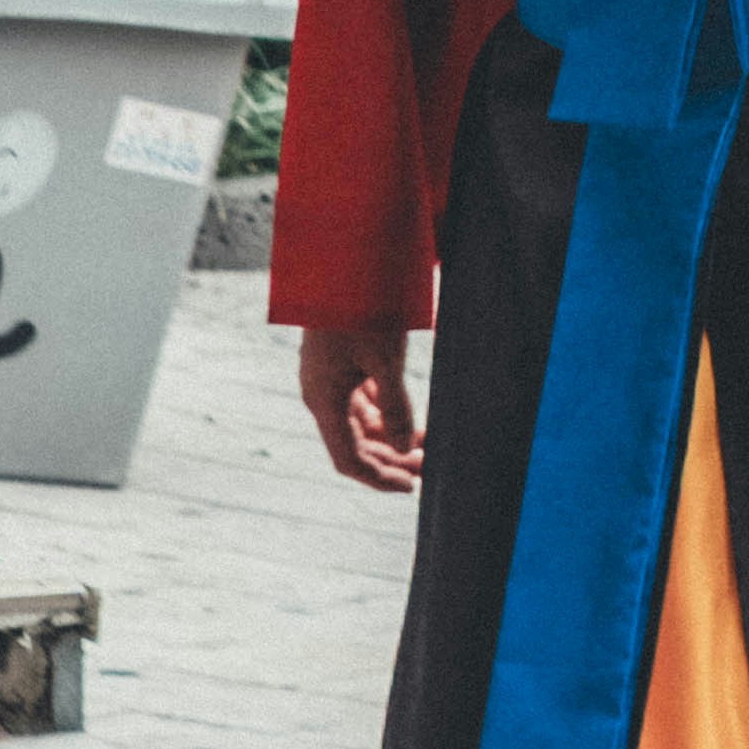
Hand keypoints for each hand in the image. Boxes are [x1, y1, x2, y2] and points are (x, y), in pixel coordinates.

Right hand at [298, 319, 423, 493]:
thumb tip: (407, 447)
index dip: (379, 479)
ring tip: (426, 446)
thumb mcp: (385, 358)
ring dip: (390, 438)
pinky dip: (384, 415)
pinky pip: (360, 403)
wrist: (342, 262)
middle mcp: (320, 395)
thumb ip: (396, 406)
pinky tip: (409, 418)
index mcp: (324, 400)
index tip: (412, 486)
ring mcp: (327, 380)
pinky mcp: (338, 365)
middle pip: (354, 445)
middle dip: (390, 460)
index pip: (348, 460)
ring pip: (359, 424)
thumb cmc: (362, 308)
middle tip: (428, 468)